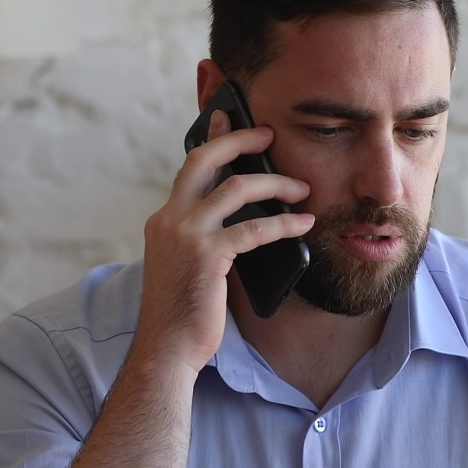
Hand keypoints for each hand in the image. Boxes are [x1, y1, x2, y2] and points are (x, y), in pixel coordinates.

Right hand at [129, 110, 314, 376]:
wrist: (166, 350)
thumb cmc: (183, 315)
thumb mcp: (189, 267)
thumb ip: (205, 239)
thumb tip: (242, 223)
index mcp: (164, 220)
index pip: (189, 169)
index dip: (211, 140)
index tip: (226, 117)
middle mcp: (169, 219)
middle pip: (205, 160)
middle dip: (239, 140)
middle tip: (269, 134)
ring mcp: (185, 235)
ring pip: (236, 188)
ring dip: (275, 184)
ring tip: (302, 188)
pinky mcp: (206, 255)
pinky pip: (254, 228)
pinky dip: (284, 223)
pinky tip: (303, 225)